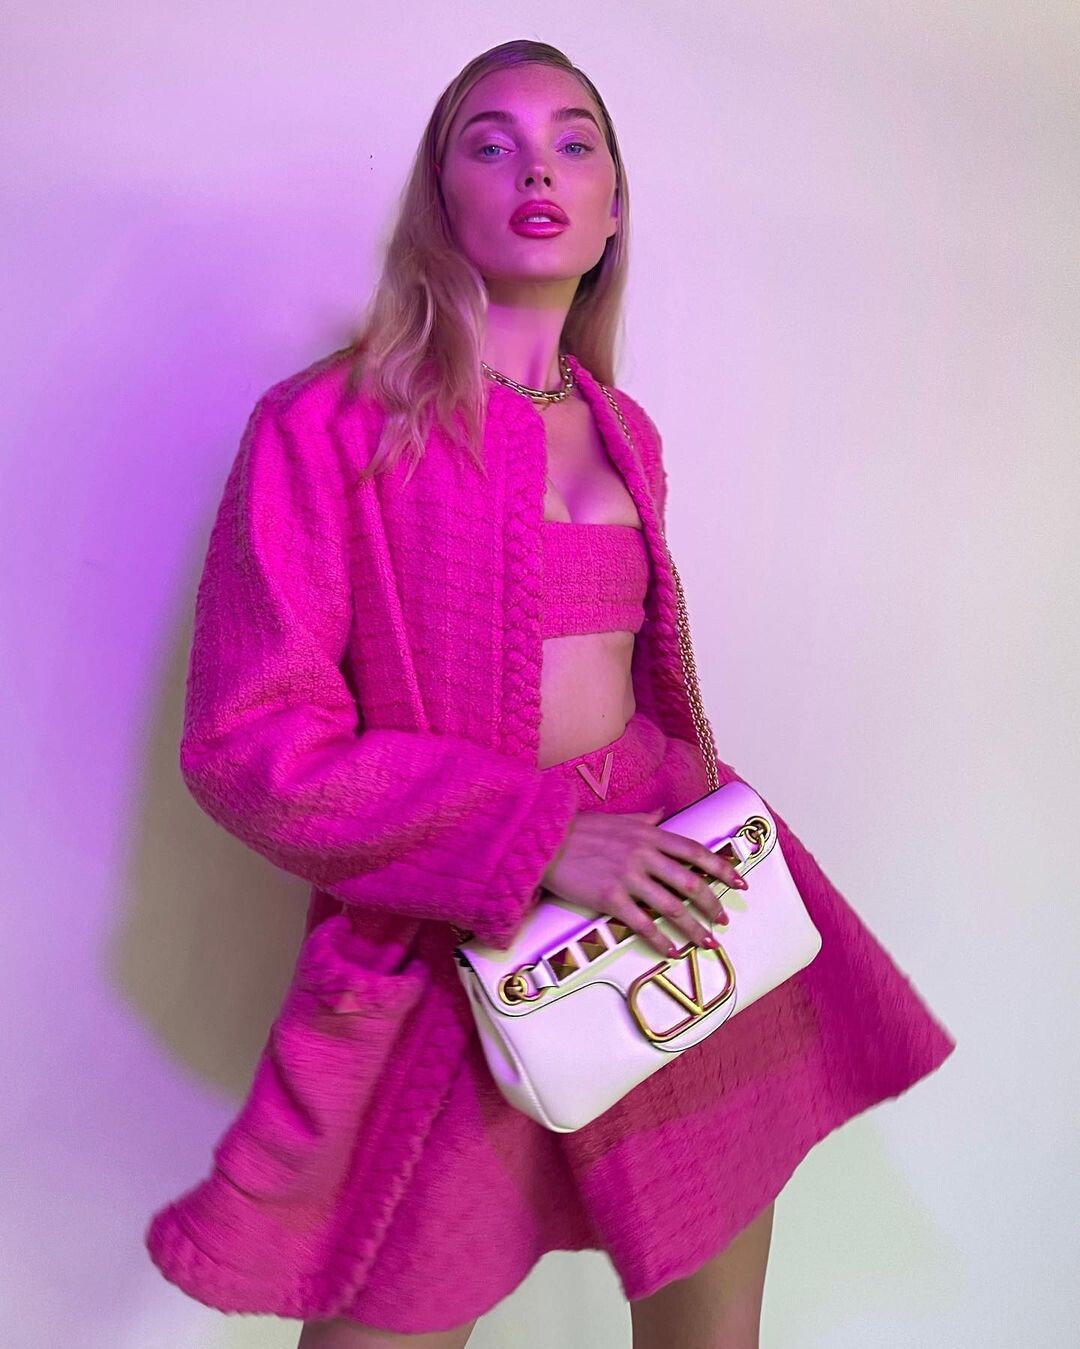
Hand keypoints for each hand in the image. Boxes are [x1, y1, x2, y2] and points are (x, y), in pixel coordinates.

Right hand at [540, 806, 749, 957]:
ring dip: (694, 929)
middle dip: (712, 905)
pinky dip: (660, 940)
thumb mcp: (617, 819)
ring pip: (672, 908)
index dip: (722, 868)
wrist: (544, 840)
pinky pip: (642, 924)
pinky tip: (671, 951)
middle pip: (690, 884)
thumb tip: (662, 814)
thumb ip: (644, 819)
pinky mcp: (609, 897)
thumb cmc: (579, 829)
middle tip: (723, 921)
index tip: (740, 882)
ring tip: (707, 942)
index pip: (695, 852)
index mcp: (648, 834)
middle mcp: (643, 854)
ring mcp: (627, 876)